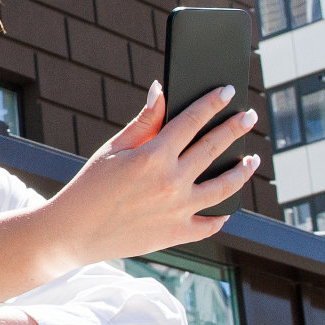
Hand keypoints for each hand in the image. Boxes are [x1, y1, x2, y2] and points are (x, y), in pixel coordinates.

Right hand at [0, 82, 258, 299]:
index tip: (228, 91)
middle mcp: (171, 182)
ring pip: (224, 187)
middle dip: (235, 128)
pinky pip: (210, 223)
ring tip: (251, 160)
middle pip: (214, 148)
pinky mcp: (177, 234)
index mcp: (154, 156)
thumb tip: (161, 91)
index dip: (213, 102)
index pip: (193, 120)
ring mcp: (178, 210)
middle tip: (249, 116)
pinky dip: (222, 214)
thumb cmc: (89, 186)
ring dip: (242, 171)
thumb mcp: (113, 149)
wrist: (73, 233)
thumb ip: (144, 121)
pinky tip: (229, 205)